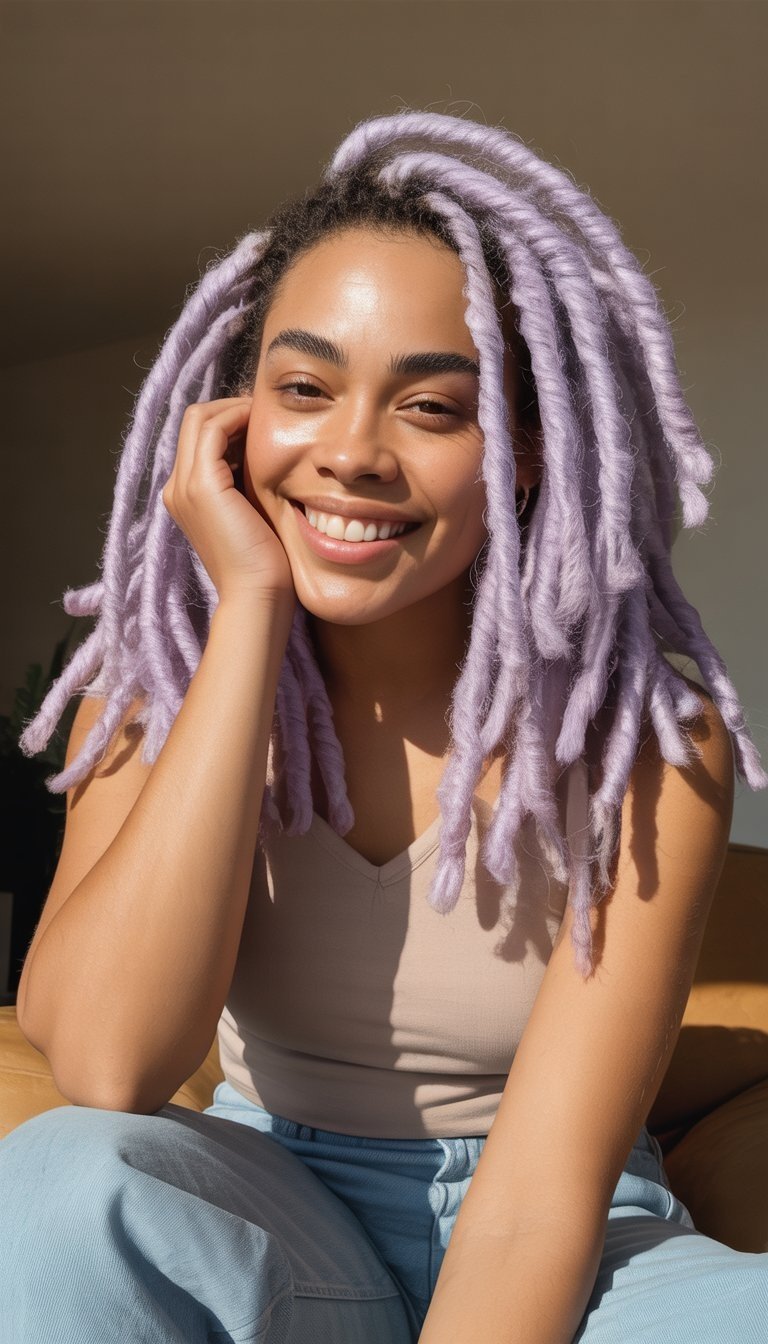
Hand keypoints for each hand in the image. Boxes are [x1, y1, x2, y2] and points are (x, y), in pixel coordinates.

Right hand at [161, 397, 295, 606]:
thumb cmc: (264, 564)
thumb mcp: (252, 512)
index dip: (230, 421)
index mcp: (185, 496)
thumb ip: (247, 482)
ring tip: (267, 416)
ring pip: (200, 418)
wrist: (257, 596)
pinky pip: (213, 429)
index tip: (263, 421)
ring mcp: (184, 486)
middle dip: (231, 408)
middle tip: (266, 411)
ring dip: (235, 409)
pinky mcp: (201, 485)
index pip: (199, 437)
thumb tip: (263, 451)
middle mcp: (176, 488)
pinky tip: (264, 427)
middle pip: (194, 421)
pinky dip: (237, 418)